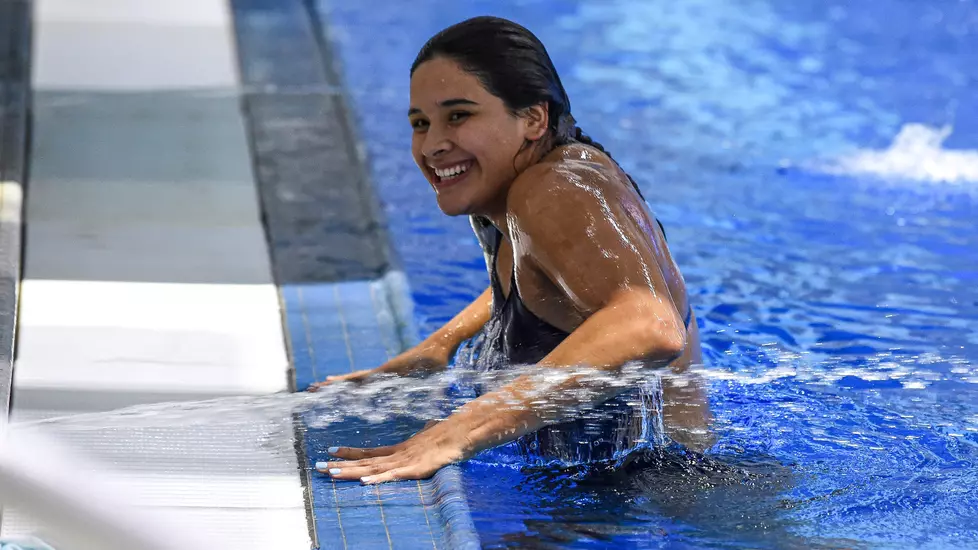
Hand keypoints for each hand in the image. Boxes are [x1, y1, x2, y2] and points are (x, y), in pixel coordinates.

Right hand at [307, 340, 452, 390]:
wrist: (442, 343)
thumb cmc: (439, 360)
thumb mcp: (434, 376)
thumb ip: (436, 390)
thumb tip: (439, 401)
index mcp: (389, 371)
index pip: (359, 377)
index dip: (342, 382)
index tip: (324, 384)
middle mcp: (383, 370)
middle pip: (353, 378)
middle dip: (333, 384)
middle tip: (313, 388)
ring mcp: (386, 369)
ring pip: (358, 376)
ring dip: (342, 382)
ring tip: (324, 385)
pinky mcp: (392, 369)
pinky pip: (370, 376)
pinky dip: (358, 380)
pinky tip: (353, 385)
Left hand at [315, 420, 466, 483]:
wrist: (464, 431)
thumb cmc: (450, 432)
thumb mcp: (434, 433)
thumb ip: (428, 432)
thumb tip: (430, 425)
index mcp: (400, 449)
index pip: (369, 451)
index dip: (350, 452)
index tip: (331, 450)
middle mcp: (398, 455)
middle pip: (365, 461)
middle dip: (341, 464)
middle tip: (318, 466)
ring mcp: (406, 462)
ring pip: (374, 468)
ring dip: (352, 472)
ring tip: (332, 473)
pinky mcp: (417, 469)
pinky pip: (395, 476)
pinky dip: (380, 479)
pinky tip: (365, 482)